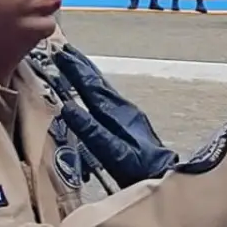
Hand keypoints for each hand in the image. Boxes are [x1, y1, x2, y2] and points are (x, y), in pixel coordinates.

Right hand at [50, 45, 177, 187]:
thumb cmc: (139, 170)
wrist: (166, 176)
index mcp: (116, 113)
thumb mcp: (115, 153)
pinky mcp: (130, 121)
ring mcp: (127, 114)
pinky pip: (107, 96)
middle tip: (64, 49)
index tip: (60, 54)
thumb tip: (69, 109)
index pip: (91, 87)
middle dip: (80, 65)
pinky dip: (96, 86)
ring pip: (103, 87)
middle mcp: (122, 109)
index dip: (75, 71)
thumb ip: (93, 131)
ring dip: (88, 73)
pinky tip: (93, 88)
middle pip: (98, 82)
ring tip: (75, 61)